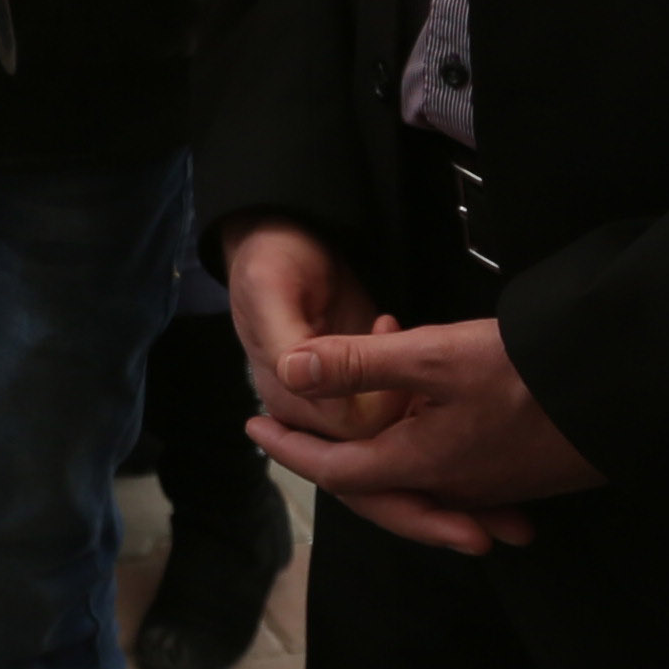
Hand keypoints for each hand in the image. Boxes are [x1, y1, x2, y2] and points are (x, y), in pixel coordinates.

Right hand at [224, 218, 386, 449]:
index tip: (383, 335)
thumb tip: (295, 380)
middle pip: (368, 429)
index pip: (344, 426)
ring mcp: (333, 393)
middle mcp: (307, 403)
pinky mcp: (354, 379)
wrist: (287, 239)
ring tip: (390, 329)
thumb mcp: (269, 288)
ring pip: (382, 419)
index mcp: (282, 391)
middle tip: (393, 332)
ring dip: (398, 377)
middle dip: (392, 385)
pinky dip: (399, 373)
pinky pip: (388, 400)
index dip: (377, 393)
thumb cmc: (273, 259)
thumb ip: (282, 341)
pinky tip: (389, 333)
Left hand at [257, 312, 601, 555]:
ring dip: (378, 437)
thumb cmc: (528, 373)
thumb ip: (357, 364)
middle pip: (371, 479)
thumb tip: (287, 368)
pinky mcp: (520, 472)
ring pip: (413, 470)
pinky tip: (425, 403)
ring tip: (351, 403)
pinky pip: (454, 466)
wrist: (622, 391)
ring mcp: (489, 483)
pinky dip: (423, 435)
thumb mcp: (433, 356)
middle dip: (327, 448)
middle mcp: (450, 484)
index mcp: (418, 463)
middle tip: (286, 424)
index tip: (253, 427)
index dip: (290, 447)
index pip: (334, 470)